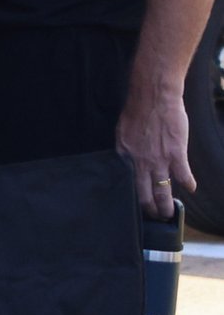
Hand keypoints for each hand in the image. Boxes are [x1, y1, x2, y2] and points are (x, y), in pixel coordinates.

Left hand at [116, 78, 196, 218]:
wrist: (154, 97)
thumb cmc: (138, 111)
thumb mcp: (123, 133)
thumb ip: (127, 150)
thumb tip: (129, 161)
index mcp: (125, 156)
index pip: (127, 183)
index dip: (133, 196)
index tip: (137, 204)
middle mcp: (139, 162)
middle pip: (144, 193)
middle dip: (150, 209)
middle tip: (155, 218)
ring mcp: (158, 160)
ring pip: (162, 190)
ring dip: (167, 205)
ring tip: (170, 214)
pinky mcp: (176, 154)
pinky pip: (183, 176)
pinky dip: (188, 184)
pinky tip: (191, 189)